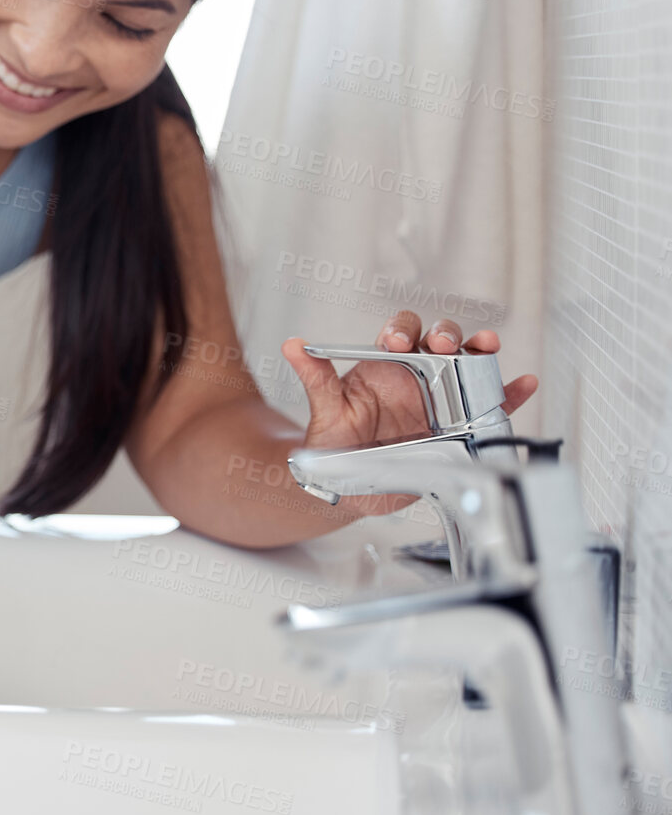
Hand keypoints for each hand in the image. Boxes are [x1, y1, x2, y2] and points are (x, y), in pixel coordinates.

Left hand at [280, 309, 537, 515]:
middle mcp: (418, 376)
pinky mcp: (461, 427)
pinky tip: (524, 384)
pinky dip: (510, 394)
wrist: (352, 483)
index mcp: (387, 366)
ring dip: (481, 351)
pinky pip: (491, 406)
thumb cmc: (339, 440)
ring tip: (489, 344)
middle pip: (440, 340)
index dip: (402, 330)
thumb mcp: (327, 410)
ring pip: (469, 365)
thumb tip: (291, 346)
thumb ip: (315, 378)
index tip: (396, 343)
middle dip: (446, 334)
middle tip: (442, 344)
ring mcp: (443, 399)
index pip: (400, 333)